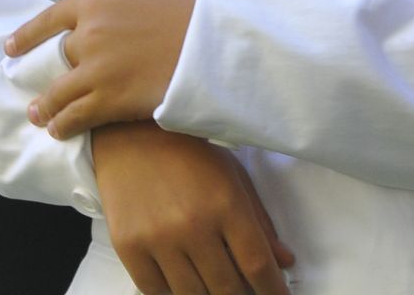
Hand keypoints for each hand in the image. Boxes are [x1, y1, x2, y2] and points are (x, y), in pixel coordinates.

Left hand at [6, 0, 198, 137]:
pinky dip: (63, 124)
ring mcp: (97, 68)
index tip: (11, 47)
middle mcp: (89, 33)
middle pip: (61, 55)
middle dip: (51, 72)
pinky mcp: (109, 99)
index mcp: (96, 1)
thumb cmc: (183, 6)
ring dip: (46, 106)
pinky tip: (57, 131)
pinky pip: (76, 115)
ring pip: (60, 91)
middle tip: (40, 87)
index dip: (28, 34)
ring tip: (38, 116)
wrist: (210, 41)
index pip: (51, 18)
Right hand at [92, 122, 294, 294]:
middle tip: (245, 291)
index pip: (257, 265)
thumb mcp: (232, 175)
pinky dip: (172, 294)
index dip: (273, 291)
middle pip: (228, 289)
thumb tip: (285, 262)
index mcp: (225, 203)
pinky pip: (156, 293)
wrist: (130, 135)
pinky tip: (181, 281)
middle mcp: (192, 224)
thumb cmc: (189, 153)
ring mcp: (157, 239)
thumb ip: (260, 220)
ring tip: (214, 285)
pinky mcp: (128, 247)